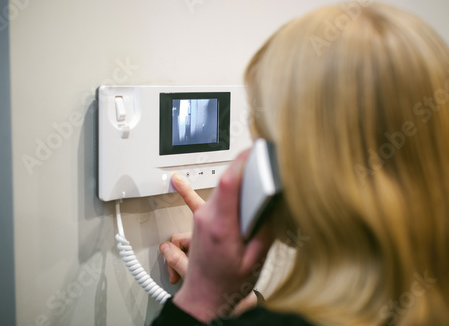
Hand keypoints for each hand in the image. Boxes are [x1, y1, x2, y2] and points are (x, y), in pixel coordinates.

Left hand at [161, 151, 273, 322]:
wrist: (204, 299)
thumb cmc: (226, 284)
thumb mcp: (254, 262)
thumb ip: (264, 232)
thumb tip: (271, 207)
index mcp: (221, 227)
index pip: (229, 183)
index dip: (241, 162)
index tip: (253, 151)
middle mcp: (207, 218)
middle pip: (226, 181)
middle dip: (244, 168)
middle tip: (262, 161)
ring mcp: (200, 217)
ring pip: (219, 188)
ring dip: (235, 179)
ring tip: (251, 172)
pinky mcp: (199, 220)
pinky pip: (202, 198)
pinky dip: (196, 189)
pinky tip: (177, 180)